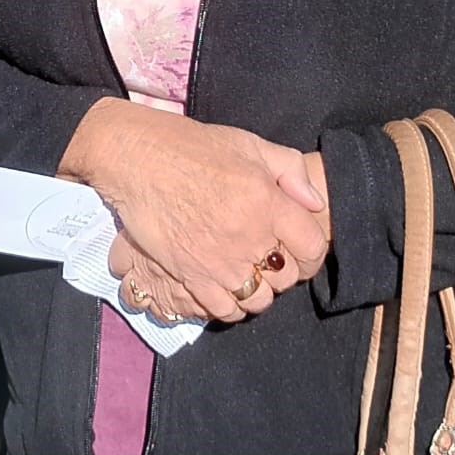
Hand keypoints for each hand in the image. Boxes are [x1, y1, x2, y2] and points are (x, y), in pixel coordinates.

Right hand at [63, 101, 329, 324]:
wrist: (139, 160)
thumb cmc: (194, 147)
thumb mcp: (249, 143)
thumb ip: (290, 170)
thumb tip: (315, 202)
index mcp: (267, 200)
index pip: (312, 246)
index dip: (313, 251)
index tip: (303, 247)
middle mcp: (249, 236)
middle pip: (287, 277)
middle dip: (285, 268)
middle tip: (271, 254)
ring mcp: (220, 262)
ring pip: (259, 300)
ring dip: (259, 289)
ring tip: (248, 270)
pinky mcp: (192, 278)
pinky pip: (226, 311)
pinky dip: (231, 304)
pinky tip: (226, 284)